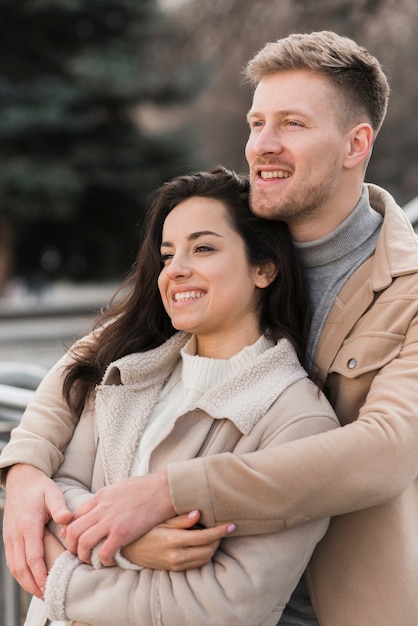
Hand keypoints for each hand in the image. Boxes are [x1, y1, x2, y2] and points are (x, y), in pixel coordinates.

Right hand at [2, 464, 71, 597]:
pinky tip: (31, 580)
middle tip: (48, 596)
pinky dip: (20, 574)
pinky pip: (12, 561)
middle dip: (33, 584)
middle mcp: (16, 534)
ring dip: (26, 582)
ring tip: (41, 593)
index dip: (40, 574)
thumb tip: (67, 520)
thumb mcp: (52, 492)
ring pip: (14, 567)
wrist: (21, 480)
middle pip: (21, 567)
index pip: (33, 556)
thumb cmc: (40, 487)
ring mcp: (10, 537)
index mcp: (28, 524)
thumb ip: (60, 507)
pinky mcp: (8, 538)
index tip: (49, 586)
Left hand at [65, 470, 174, 565]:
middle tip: (79, 553)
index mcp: (101, 496)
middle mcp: (101, 508)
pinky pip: (103, 552)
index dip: (71, 529)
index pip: (75, 514)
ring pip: (83, 543)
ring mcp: (111, 520)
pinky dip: (103, 561)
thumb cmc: (147, 488)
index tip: (76, 538)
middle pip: (73, 530)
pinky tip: (110, 561)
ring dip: (84, 556)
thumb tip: (105, 506)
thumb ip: (109, 497)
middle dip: (71, 546)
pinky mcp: (122, 532)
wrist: (164, 489)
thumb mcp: (121, 487)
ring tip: (91, 560)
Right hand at [122, 510, 235, 570]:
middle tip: (220, 526)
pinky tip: (202, 544)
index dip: (220, 531)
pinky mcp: (175, 569)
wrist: (129, 549)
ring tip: (211, 534)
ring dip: (212, 547)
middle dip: (218, 538)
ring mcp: (176, 564)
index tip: (232, 524)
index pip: (205, 537)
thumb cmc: (145, 529)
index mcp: (174, 540)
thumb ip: (181, 519)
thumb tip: (199, 513)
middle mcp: (176, 555)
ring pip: (205, 558)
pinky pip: (197, 564)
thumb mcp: (161, 520)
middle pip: (209, 549)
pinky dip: (204, 555)